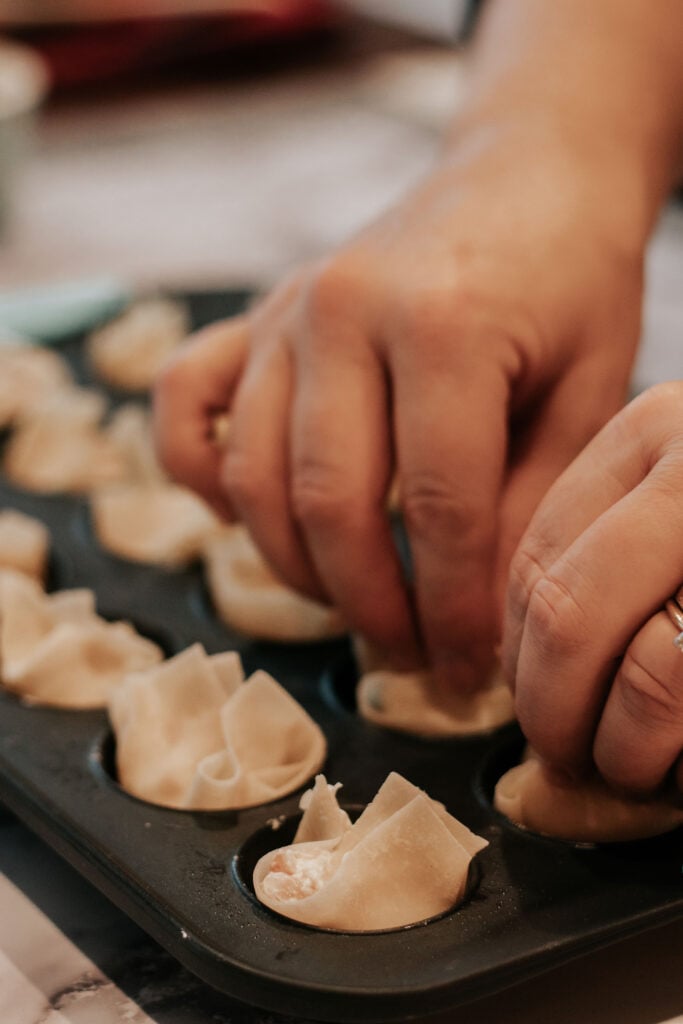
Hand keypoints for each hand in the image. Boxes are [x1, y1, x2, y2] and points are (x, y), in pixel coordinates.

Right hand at [155, 122, 643, 690]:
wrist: (524, 176)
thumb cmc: (573, 281)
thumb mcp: (589, 391)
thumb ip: (530, 506)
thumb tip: (477, 618)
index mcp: (445, 324)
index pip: (440, 508)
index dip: (452, 607)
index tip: (468, 667)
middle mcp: (344, 312)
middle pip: (331, 502)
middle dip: (372, 605)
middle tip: (412, 657)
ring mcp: (285, 313)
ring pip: (254, 478)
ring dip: (298, 568)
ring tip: (355, 605)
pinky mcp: (254, 319)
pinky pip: (184, 407)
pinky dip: (199, 474)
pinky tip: (247, 515)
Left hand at [503, 382, 682, 795]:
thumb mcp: (677, 504)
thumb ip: (608, 551)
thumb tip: (518, 652)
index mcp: (654, 431)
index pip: (535, 549)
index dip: (515, 643)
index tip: (525, 692)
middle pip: (564, 609)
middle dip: (547, 704)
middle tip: (558, 753)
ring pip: (627, 661)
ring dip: (604, 742)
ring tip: (614, 766)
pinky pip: (672, 688)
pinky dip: (655, 752)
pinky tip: (664, 770)